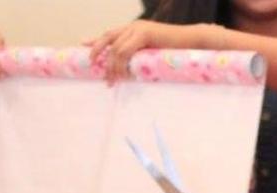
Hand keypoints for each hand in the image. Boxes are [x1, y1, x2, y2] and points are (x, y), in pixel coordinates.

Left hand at [86, 21, 204, 82]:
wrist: (194, 40)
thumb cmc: (179, 49)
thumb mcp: (156, 52)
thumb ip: (143, 55)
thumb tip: (135, 68)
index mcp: (135, 29)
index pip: (111, 34)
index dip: (96, 40)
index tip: (82, 45)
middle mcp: (134, 26)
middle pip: (108, 38)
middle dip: (97, 52)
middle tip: (93, 66)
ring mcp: (138, 28)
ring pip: (116, 47)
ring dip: (112, 66)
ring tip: (113, 80)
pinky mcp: (144, 34)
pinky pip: (126, 49)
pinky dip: (122, 63)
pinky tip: (123, 74)